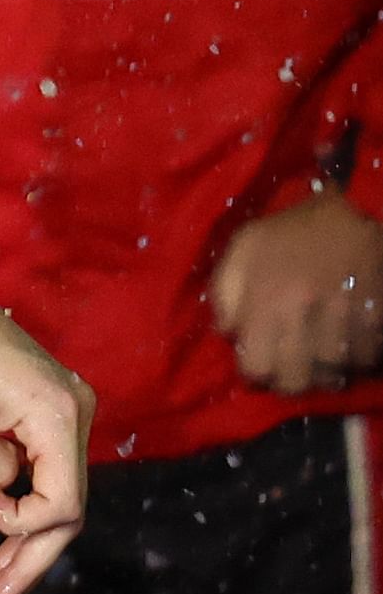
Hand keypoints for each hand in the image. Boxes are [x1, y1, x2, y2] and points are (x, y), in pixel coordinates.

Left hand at [0, 278, 92, 593]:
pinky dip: (23, 503)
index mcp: (58, 415)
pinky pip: (42, 468)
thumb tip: (7, 488)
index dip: (19, 524)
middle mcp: (74, 411)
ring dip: (27, 538)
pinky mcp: (41, 407)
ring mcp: (62, 408)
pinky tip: (4, 540)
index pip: (62, 503)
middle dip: (29, 561)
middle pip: (65, 507)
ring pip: (56, 491)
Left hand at [210, 190, 382, 393]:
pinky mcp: (376, 321)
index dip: (255, 370)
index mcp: (267, 299)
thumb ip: (225, 291)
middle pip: (296, 382)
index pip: (257, 367)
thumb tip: (227, 334)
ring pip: (332, 376)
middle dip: (289, 380)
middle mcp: (305, 316)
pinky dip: (355, 361)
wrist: (356, 212)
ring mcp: (344, 322)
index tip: (259, 360)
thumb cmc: (292, 230)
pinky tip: (346, 345)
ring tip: (317, 356)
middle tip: (289, 364)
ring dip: (324, 372)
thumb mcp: (244, 247)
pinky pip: (365, 362)